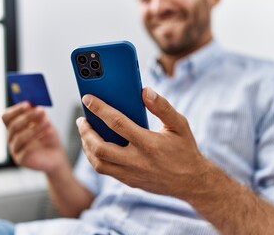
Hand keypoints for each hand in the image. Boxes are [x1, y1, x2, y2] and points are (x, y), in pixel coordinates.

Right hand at [2, 102, 66, 174]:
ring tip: (48, 123)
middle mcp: (11, 138)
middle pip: (13, 126)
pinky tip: (49, 134)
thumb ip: (38, 114)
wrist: (56, 155)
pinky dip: (39, 140)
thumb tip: (33, 105)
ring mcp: (15, 150)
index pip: (6, 117)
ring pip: (20, 137)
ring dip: (35, 128)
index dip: (16, 110)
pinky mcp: (21, 160)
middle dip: (28, 117)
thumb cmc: (48, 138)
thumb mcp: (45, 122)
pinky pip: (26, 150)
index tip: (27, 104)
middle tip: (41, 111)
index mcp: (14, 127)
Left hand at [76, 87, 211, 197]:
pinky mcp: (129, 181)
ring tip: (86, 133)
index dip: (99, 109)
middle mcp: (137, 161)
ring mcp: (131, 174)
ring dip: (87, 146)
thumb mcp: (179, 125)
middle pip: (100, 148)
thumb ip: (162, 107)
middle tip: (82, 120)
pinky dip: (95, 157)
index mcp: (149, 144)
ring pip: (98, 163)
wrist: (192, 182)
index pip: (117, 123)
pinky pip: (105, 171)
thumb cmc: (185, 150)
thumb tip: (145, 91)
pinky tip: (96, 146)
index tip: (88, 99)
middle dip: (85, 132)